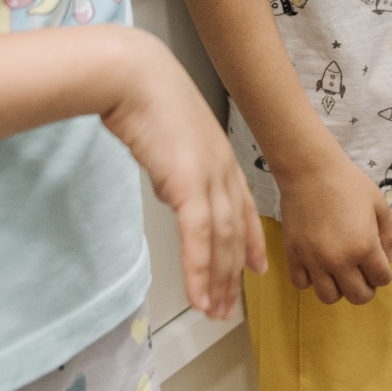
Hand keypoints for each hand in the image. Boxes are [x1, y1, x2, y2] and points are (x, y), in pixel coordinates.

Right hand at [101, 29, 267, 318]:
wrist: (134, 76)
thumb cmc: (145, 96)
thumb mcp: (171, 136)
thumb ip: (178, 165)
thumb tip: (174, 190)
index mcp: (220, 157)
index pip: (243, 208)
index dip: (251, 241)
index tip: (257, 268)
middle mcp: (221, 170)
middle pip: (233, 233)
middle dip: (232, 274)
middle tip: (229, 308)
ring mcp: (207, 177)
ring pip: (220, 242)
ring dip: (218, 282)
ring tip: (215, 313)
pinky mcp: (186, 185)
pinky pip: (198, 238)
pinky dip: (200, 272)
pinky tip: (200, 297)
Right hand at [276, 148, 391, 304]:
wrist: (310, 170)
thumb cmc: (348, 183)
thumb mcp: (379, 204)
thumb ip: (389, 235)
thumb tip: (386, 260)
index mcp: (364, 246)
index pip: (382, 279)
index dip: (383, 273)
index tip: (378, 264)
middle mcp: (339, 259)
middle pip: (358, 297)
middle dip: (366, 288)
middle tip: (362, 274)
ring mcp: (314, 260)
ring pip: (329, 297)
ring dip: (339, 288)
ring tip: (340, 271)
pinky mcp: (293, 255)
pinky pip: (302, 284)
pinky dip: (311, 279)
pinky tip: (317, 264)